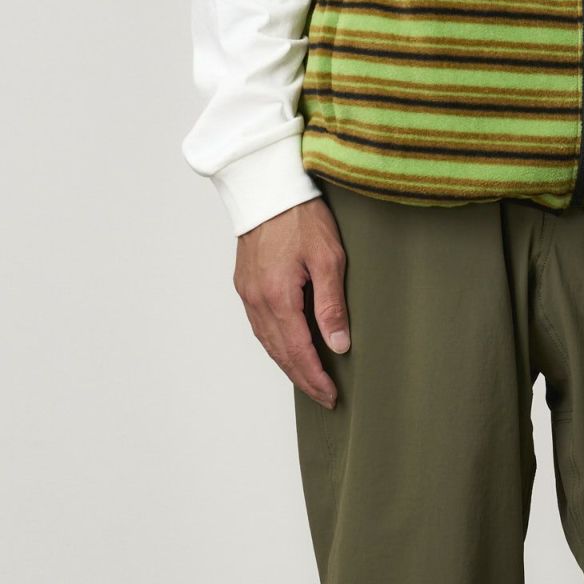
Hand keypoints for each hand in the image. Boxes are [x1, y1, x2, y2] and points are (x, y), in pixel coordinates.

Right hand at [233, 199, 348, 408]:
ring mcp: (247, 292)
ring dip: (288, 365)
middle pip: (280, 353)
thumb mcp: (328, 259)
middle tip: (324, 397)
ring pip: (267, 342)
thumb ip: (332, 305)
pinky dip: (275, 345)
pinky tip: (288, 350)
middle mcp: (256, 300)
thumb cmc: (301, 216)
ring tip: (309, 380)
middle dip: (303, 379)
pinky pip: (259, 326)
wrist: (267, 185)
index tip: (331, 396)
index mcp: (277, 297)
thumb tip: (338, 346)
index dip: (315, 378)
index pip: (298, 352)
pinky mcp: (245, 284)